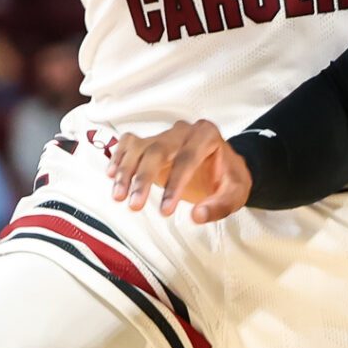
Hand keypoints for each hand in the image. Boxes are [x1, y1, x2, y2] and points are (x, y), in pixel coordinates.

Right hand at [106, 121, 252, 222]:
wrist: (223, 167)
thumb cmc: (228, 178)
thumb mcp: (236, 193)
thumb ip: (220, 205)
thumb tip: (197, 216)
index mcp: (207, 135)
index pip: (187, 158)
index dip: (174, 184)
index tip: (165, 211)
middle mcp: (183, 131)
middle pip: (157, 150)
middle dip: (143, 178)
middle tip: (134, 205)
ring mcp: (164, 135)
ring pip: (139, 146)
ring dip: (125, 171)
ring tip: (118, 197)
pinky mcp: (151, 142)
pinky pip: (129, 143)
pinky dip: (118, 156)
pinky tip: (111, 175)